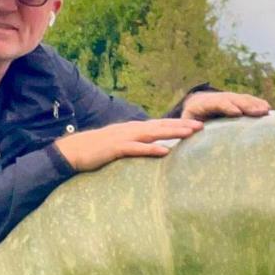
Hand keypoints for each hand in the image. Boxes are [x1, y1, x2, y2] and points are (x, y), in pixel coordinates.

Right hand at [54, 119, 202, 171]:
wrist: (73, 151)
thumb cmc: (98, 150)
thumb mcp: (121, 145)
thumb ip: (137, 145)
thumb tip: (154, 149)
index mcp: (134, 129)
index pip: (161, 124)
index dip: (179, 124)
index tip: (197, 124)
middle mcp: (132, 129)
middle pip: (161, 125)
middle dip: (182, 125)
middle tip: (201, 125)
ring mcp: (124, 138)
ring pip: (153, 133)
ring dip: (171, 132)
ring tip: (189, 133)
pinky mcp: (115, 148)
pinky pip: (136, 148)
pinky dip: (150, 149)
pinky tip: (164, 151)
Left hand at [180, 91, 269, 120]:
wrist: (193, 106)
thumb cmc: (188, 122)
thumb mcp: (184, 124)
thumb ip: (187, 129)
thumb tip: (190, 137)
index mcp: (202, 104)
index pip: (216, 103)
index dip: (227, 107)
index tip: (237, 113)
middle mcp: (217, 98)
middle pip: (232, 99)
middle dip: (246, 105)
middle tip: (259, 112)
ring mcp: (227, 98)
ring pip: (241, 99)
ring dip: (254, 104)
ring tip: (266, 110)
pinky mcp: (235, 101)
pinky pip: (247, 101)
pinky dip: (257, 103)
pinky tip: (267, 108)